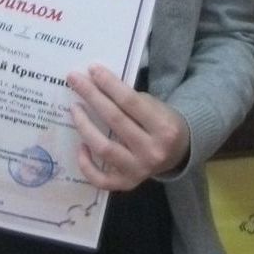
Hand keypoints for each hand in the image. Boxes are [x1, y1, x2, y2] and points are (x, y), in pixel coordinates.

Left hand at [67, 65, 189, 190]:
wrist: (178, 153)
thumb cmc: (163, 123)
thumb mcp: (157, 106)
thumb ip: (131, 100)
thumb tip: (97, 86)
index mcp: (164, 127)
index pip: (130, 102)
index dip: (109, 84)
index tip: (92, 69)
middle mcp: (152, 151)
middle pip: (115, 119)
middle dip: (92, 96)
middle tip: (75, 79)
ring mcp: (139, 170)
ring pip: (104, 148)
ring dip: (85, 125)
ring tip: (75, 107)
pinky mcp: (127, 184)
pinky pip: (100, 179)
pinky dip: (86, 164)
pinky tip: (81, 145)